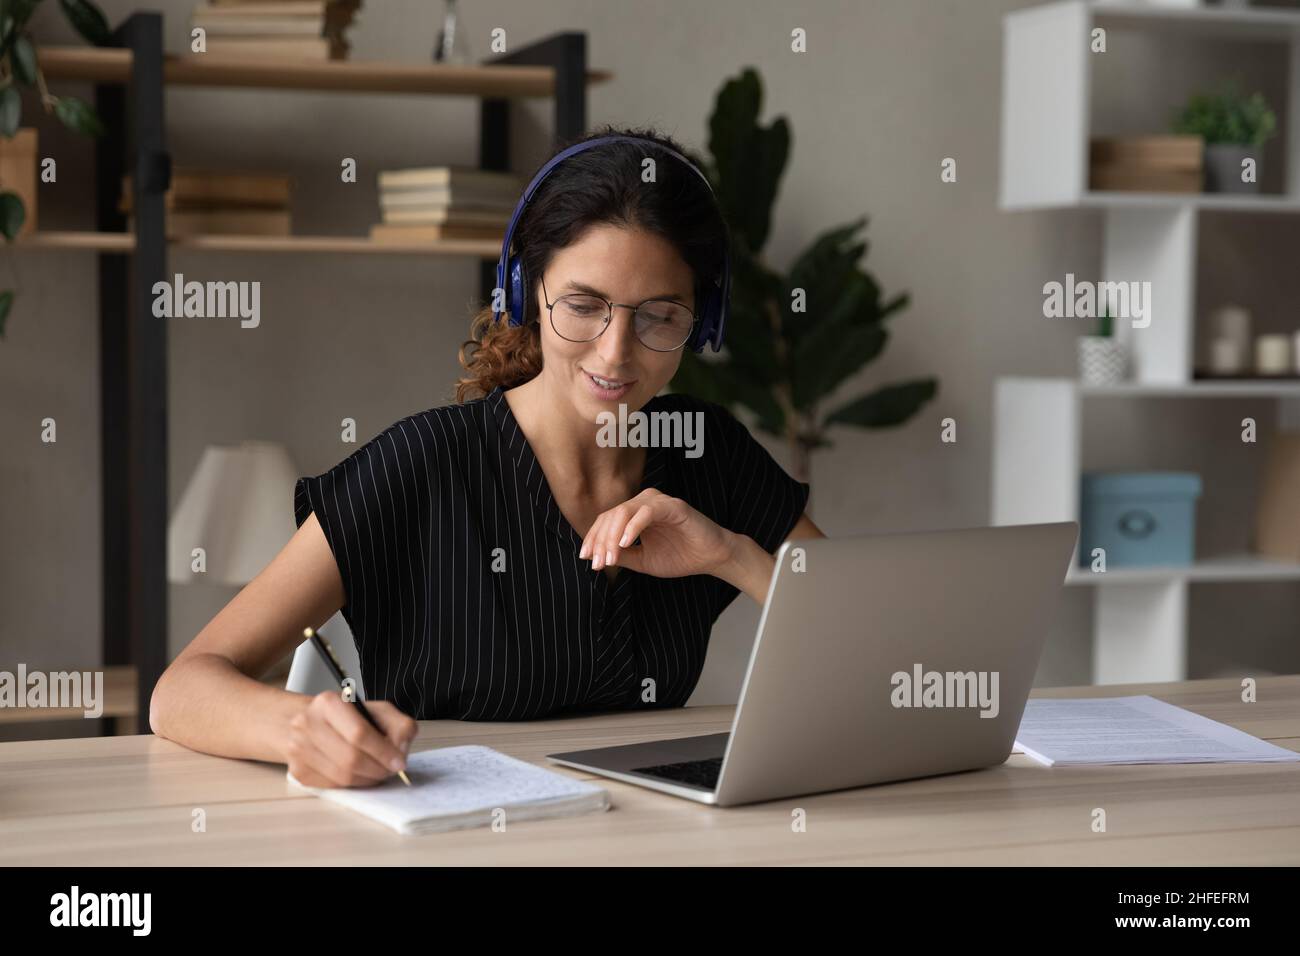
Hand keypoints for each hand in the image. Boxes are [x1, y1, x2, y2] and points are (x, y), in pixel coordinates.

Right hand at [284, 691, 416, 788]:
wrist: (307, 722)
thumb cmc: (347, 717)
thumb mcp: (376, 710)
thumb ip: (398, 724)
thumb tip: (401, 749)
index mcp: (328, 703)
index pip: (359, 733)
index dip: (383, 752)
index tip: (399, 762)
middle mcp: (307, 724)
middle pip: (350, 758)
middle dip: (377, 769)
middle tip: (390, 771)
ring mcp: (298, 749)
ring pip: (342, 777)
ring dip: (367, 779)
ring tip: (378, 773)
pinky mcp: (298, 770)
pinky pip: (333, 786)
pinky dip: (352, 784)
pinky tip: (360, 775)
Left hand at [579, 488, 734, 579]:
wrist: (710, 558)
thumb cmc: (680, 556)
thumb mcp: (643, 560)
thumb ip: (622, 555)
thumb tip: (594, 557)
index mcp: (635, 513)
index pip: (606, 520)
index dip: (593, 539)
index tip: (587, 560)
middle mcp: (644, 502)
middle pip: (611, 516)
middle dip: (600, 541)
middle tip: (598, 563)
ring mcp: (658, 502)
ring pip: (624, 512)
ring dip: (612, 536)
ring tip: (610, 558)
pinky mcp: (673, 506)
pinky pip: (646, 512)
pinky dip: (632, 528)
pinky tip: (625, 544)